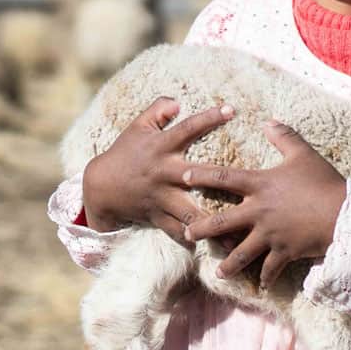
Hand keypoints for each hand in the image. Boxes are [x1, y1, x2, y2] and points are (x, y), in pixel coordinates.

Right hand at [82, 98, 233, 242]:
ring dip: (213, 222)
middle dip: (221, 178)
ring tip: (238, 233)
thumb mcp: (137, 127)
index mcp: (161, 147)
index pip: (188, 128)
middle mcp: (165, 173)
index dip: (209, 118)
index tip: (232, 109)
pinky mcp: (158, 217)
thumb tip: (178, 102)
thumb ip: (157, 109)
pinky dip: (195, 240)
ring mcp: (162, 198)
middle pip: (198, 175)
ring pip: (190, 212)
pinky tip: (218, 247)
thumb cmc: (125, 152)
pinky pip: (178, 232)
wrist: (101, 187)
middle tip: (249, 182)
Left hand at [181, 121, 346, 288]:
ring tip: (218, 272)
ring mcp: (270, 234)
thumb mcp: (304, 154)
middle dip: (201, 228)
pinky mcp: (284, 251)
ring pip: (241, 253)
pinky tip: (261, 285)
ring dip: (228, 263)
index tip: (183, 176)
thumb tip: (267, 121)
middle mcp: (259, 211)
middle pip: (222, 222)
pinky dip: (267, 277)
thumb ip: (284, 136)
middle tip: (186, 233)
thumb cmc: (323, 181)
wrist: (344, 213)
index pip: (224, 177)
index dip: (202, 175)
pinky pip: (271, 268)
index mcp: (261, 185)